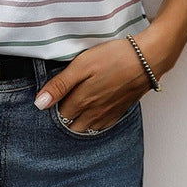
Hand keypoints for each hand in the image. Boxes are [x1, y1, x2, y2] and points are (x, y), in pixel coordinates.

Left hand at [33, 27, 174, 133]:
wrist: (147, 58)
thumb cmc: (113, 57)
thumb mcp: (81, 66)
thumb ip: (60, 85)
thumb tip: (40, 104)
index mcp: (82, 101)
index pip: (60, 114)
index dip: (54, 107)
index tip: (52, 98)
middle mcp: (95, 113)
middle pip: (73, 125)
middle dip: (65, 119)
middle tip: (62, 104)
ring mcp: (109, 113)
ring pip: (88, 128)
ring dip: (79, 124)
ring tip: (75, 110)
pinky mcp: (121, 110)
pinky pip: (104, 126)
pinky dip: (95, 124)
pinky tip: (93, 114)